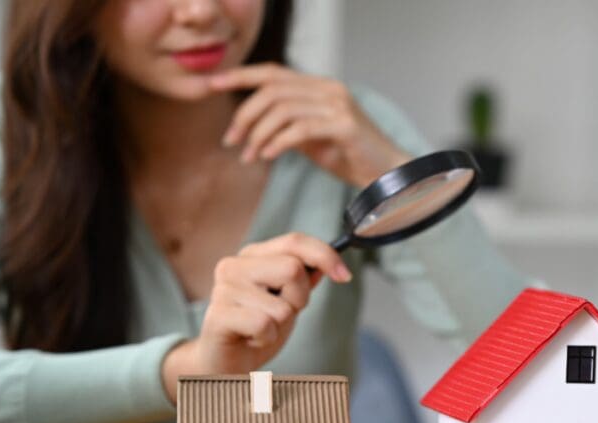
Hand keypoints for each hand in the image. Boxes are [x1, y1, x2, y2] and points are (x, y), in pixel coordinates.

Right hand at [160, 232, 350, 403]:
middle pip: (292, 269)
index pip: (294, 241)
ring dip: (281, 324)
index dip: (325, 255)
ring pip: (282, 304)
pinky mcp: (217, 316)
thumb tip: (328, 264)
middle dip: (299, 299)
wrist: (226, 365)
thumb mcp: (287, 300)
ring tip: (261, 329)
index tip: (345, 277)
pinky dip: (267, 338)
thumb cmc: (256, 329)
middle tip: (280, 314)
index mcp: (252, 256)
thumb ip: (304, 279)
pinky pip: (265, 325)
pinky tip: (252, 339)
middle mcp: (233, 266)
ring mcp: (222, 290)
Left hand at [210, 64, 411, 187]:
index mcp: (320, 87)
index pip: (273, 73)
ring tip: (248, 156)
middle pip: (272, 90)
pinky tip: (267, 156)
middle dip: (244, 114)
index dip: (240, 76)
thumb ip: (288, 125)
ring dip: (257, 133)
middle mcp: (329, 89)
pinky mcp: (344, 125)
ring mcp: (338, 105)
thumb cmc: (350, 157)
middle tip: (230, 140)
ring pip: (282, 109)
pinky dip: (277, 142)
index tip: (211, 85)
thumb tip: (255, 126)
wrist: (386, 175)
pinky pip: (299, 128)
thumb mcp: (312, 138)